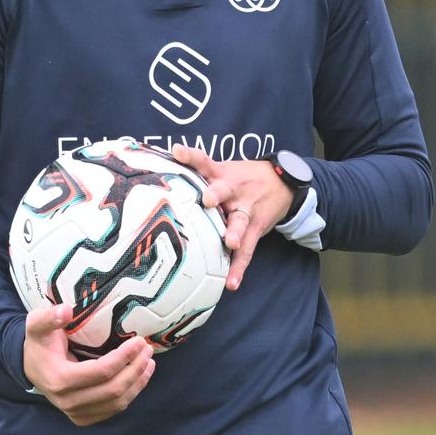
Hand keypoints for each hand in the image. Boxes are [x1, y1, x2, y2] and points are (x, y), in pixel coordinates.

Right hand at [23, 302, 154, 426]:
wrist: (30, 366)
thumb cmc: (39, 343)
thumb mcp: (37, 325)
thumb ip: (48, 317)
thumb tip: (66, 310)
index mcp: (59, 380)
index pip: (101, 371)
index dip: (124, 357)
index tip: (139, 341)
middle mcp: (68, 401)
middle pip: (114, 389)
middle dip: (136, 369)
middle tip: (147, 350)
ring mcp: (76, 413)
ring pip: (118, 402)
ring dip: (138, 382)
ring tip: (149, 362)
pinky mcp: (84, 417)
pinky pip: (114, 409)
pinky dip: (131, 393)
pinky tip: (140, 377)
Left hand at [168, 145, 291, 290]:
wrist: (282, 182)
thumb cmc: (241, 179)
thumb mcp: (223, 169)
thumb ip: (194, 174)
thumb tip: (153, 176)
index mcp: (221, 174)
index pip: (203, 160)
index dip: (191, 155)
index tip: (177, 151)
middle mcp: (234, 190)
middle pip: (224, 190)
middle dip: (216, 194)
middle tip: (207, 199)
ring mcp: (246, 209)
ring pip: (240, 220)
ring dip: (234, 231)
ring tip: (230, 242)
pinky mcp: (256, 228)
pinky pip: (248, 250)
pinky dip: (239, 267)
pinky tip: (231, 283)